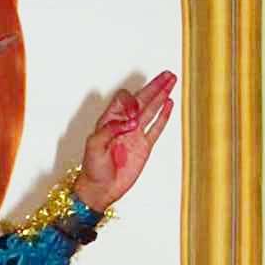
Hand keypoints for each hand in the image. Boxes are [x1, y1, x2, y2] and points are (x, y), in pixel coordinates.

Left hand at [76, 69, 176, 209]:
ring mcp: (135, 134)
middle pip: (142, 99)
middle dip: (154, 86)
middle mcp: (124, 124)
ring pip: (151, 110)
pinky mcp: (144, 146)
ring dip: (161, 95)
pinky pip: (156, 127)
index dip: (130, 101)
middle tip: (167, 75)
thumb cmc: (92, 169)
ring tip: (171, 82)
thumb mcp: (94, 147)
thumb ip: (110, 130)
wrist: (100, 189)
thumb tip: (130, 122)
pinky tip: (169, 103)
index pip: (123, 100)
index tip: (133, 112)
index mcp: (109, 121)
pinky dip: (163, 115)